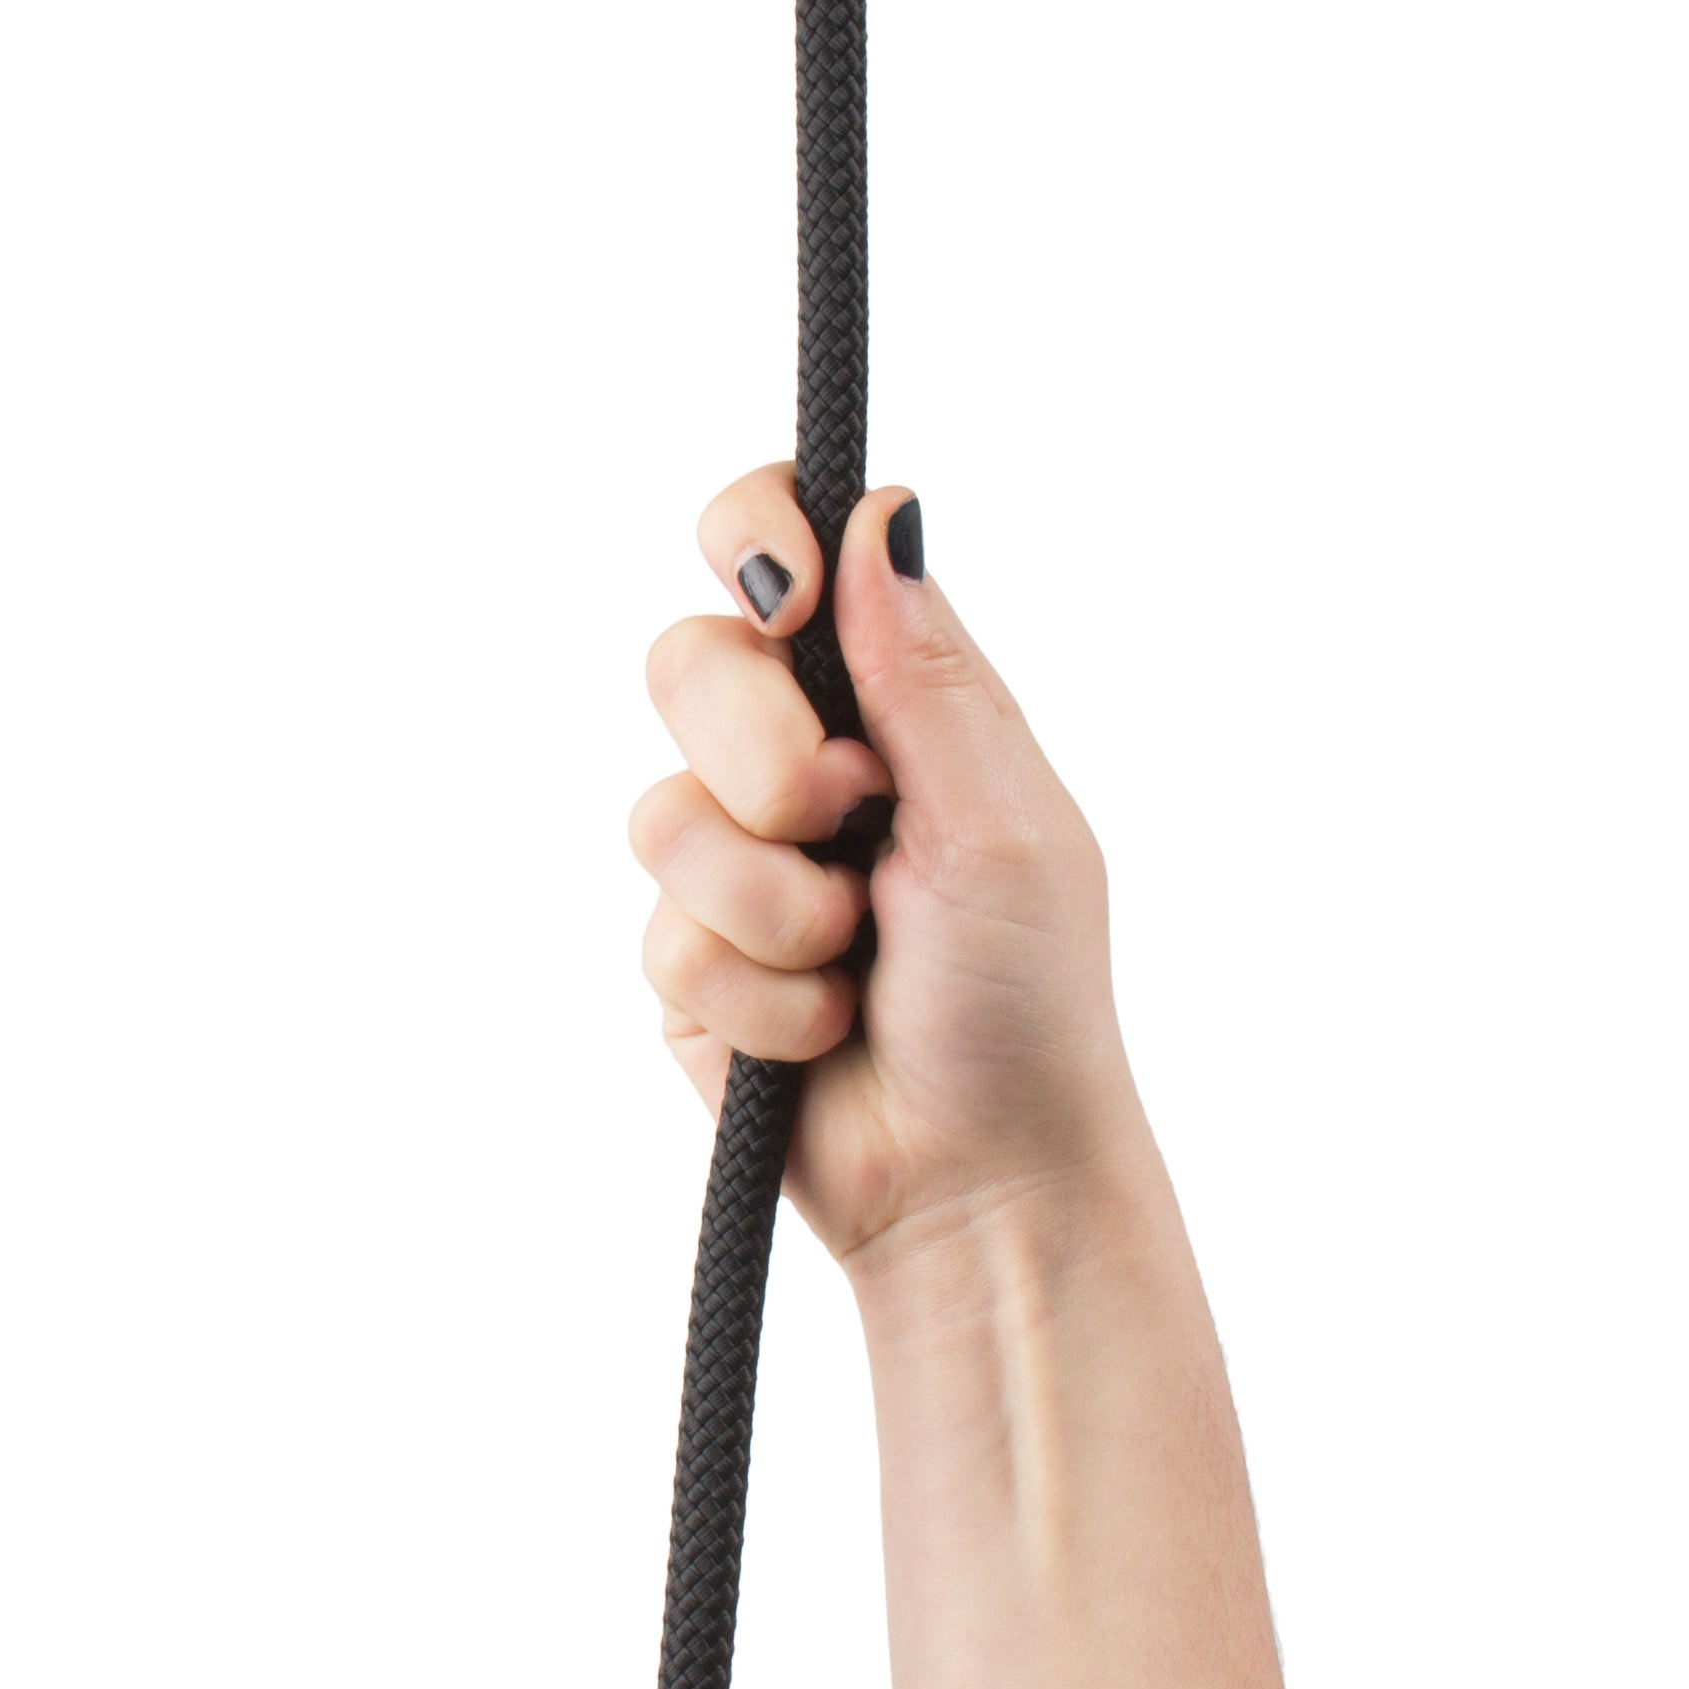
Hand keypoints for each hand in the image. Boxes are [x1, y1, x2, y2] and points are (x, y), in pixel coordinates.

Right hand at [632, 462, 1140, 1268]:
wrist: (980, 1181)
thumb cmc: (1028, 999)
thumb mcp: (1001, 818)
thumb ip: (925, 670)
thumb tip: (880, 507)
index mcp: (891, 701)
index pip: (783, 548)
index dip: (755, 539)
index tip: (785, 601)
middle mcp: (803, 761)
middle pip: (687, 660)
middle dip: (764, 756)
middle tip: (848, 819)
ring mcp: (738, 860)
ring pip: (660, 813)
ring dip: (771, 904)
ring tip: (852, 958)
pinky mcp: (689, 959)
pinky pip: (662, 937)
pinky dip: (756, 993)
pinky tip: (817, 1029)